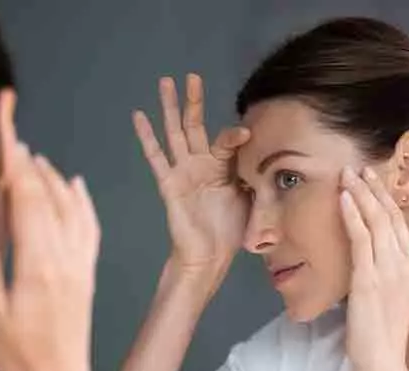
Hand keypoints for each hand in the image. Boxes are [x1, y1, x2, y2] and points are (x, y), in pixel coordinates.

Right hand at [0, 127, 100, 370]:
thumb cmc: (19, 355)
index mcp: (38, 264)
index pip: (24, 198)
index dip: (12, 160)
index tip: (4, 128)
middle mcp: (66, 258)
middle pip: (46, 197)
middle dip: (25, 162)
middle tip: (9, 134)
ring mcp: (80, 265)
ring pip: (71, 208)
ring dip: (51, 178)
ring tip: (33, 157)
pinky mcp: (87, 274)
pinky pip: (90, 228)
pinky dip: (83, 202)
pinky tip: (76, 185)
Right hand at [133, 74, 250, 270]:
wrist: (210, 256)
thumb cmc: (230, 231)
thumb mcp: (252, 199)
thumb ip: (255, 175)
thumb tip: (269, 158)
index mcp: (222, 168)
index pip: (226, 141)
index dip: (235, 136)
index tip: (246, 133)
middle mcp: (201, 165)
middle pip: (195, 126)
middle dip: (193, 101)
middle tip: (191, 76)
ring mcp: (183, 172)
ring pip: (174, 133)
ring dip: (169, 108)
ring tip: (165, 82)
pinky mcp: (169, 184)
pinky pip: (156, 156)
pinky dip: (147, 137)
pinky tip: (139, 116)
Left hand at [339, 166, 408, 370]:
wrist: (384, 356)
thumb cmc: (391, 327)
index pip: (400, 221)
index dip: (387, 197)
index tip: (376, 178)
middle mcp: (403, 262)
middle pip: (388, 215)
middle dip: (373, 188)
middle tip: (360, 167)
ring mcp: (386, 269)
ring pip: (375, 221)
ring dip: (360, 194)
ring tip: (348, 174)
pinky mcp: (367, 277)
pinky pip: (360, 238)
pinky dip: (352, 215)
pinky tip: (344, 198)